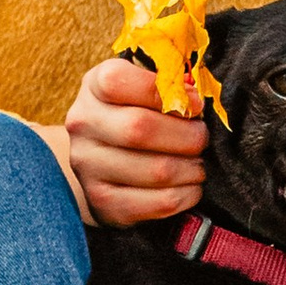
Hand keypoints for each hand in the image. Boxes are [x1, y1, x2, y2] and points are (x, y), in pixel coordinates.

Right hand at [62, 55, 207, 230]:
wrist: (99, 161)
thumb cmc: (132, 113)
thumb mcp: (141, 86)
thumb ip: (167, 84)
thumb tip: (196, 98)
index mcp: (94, 87)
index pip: (118, 81)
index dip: (165, 91)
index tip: (195, 103)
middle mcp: (83, 125)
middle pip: (140, 128)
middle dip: (187, 135)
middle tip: (202, 138)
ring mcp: (88, 166)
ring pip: (157, 170)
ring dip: (191, 168)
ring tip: (197, 163)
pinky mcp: (103, 202)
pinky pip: (159, 202)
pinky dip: (186, 195)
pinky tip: (190, 186)